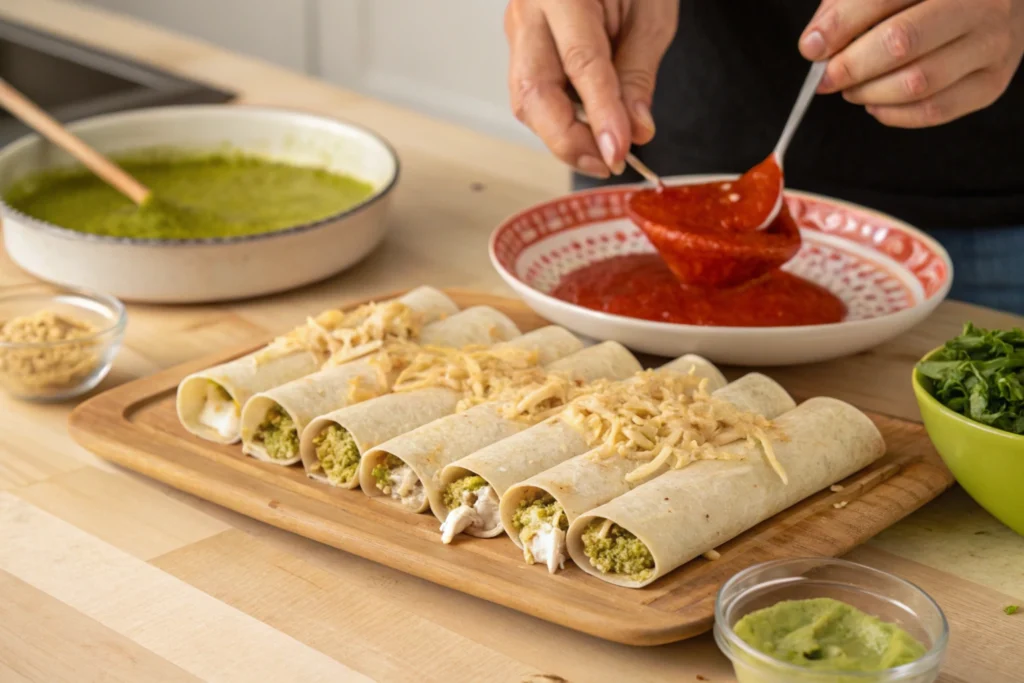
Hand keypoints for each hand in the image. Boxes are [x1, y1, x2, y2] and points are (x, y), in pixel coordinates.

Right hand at [505, 0, 678, 177]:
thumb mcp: (651, 15)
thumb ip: (639, 73)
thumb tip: (636, 130)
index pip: (580, 62)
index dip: (600, 114)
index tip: (619, 152)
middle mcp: (530, 10)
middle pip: (534, 91)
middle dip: (568, 139)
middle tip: (606, 163)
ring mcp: (520, 30)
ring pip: (527, 101)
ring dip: (564, 136)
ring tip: (602, 151)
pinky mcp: (523, 50)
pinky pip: (535, 97)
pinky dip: (561, 122)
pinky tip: (588, 130)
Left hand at [800, 0, 1023, 127]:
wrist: (992, 3)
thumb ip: (849, 5)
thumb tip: (816, 44)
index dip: (842, 25)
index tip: (813, 47)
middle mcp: (981, 4)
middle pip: (901, 43)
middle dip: (851, 66)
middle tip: (827, 77)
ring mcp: (992, 45)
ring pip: (917, 83)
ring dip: (869, 92)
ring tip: (852, 88)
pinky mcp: (991, 82)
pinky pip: (934, 110)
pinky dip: (892, 113)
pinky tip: (876, 102)